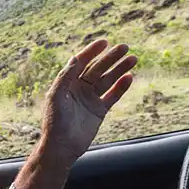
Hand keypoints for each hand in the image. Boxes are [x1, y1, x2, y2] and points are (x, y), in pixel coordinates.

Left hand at [42, 39, 136, 160]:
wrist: (62, 146)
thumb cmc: (55, 121)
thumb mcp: (56, 96)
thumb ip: (66, 77)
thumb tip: (75, 57)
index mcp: (67, 83)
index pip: (81, 63)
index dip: (92, 52)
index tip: (104, 42)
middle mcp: (79, 89)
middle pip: (97, 69)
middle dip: (110, 58)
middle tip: (124, 47)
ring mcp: (90, 99)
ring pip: (107, 80)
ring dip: (119, 69)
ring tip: (133, 58)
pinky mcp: (99, 110)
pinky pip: (113, 95)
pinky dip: (121, 87)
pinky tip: (130, 77)